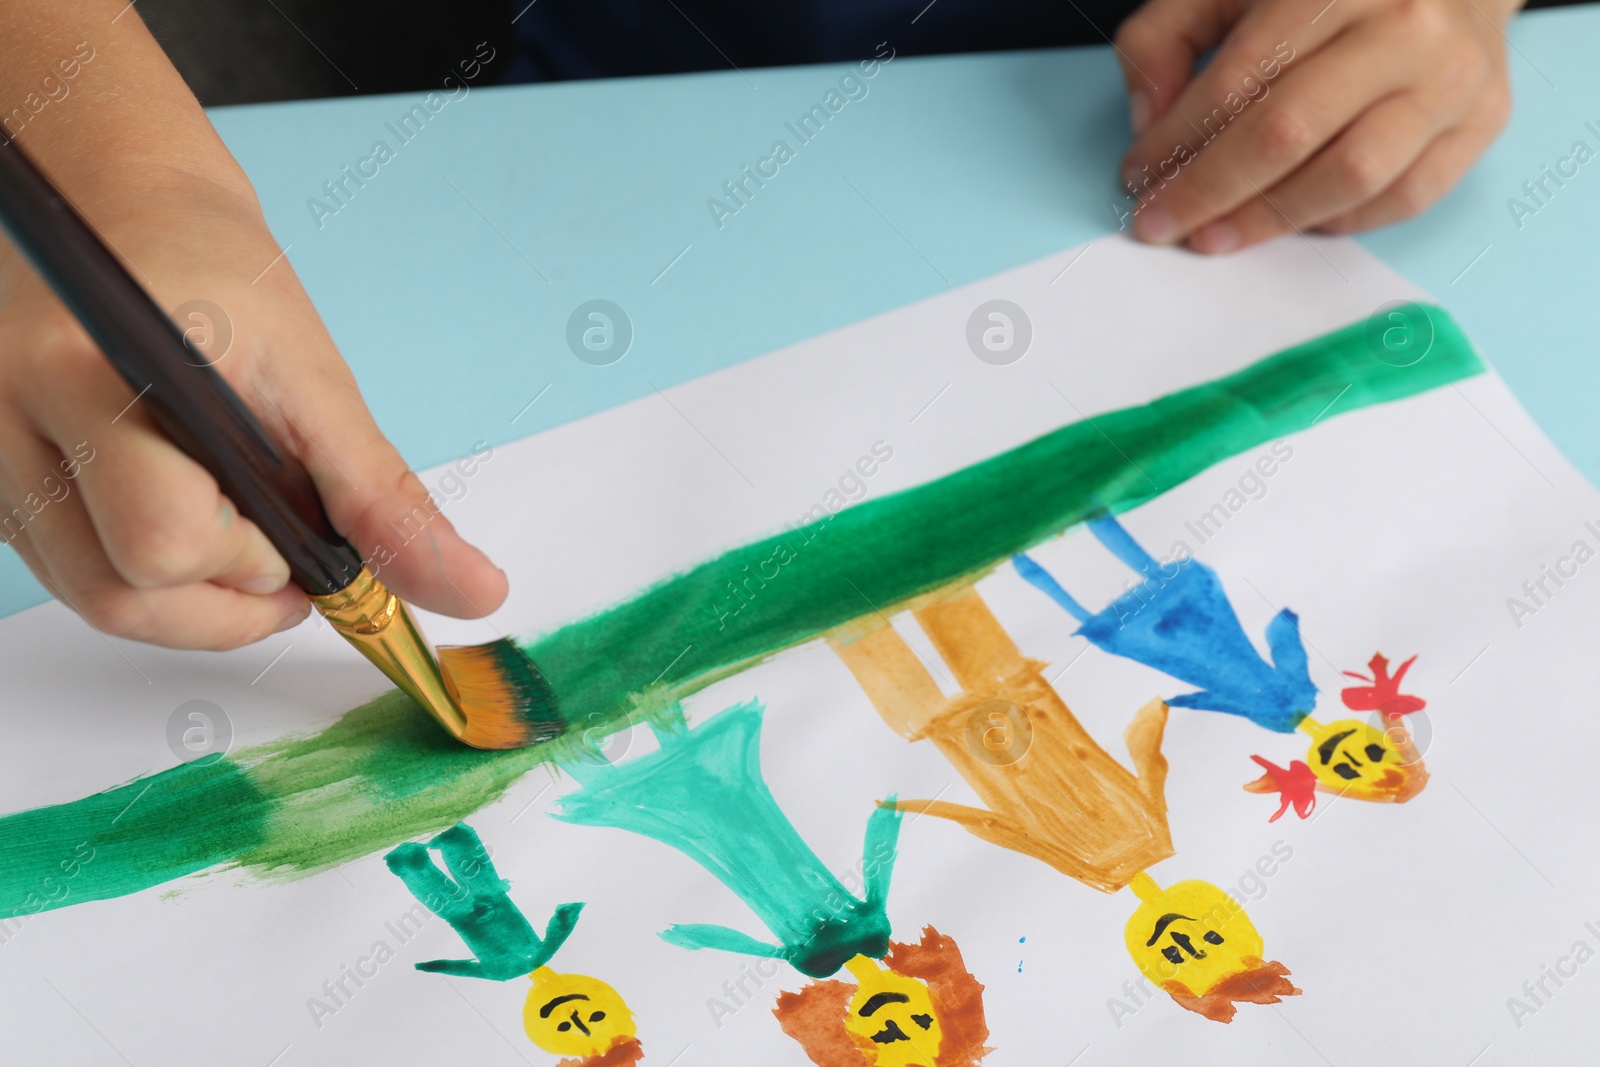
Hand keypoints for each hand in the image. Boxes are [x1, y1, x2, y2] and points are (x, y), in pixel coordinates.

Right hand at [0, 166, 507, 648]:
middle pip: (119, 592)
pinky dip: (144, 580)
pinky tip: (190, 526)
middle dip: (225, 599)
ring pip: (90, 598)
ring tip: (245, 544)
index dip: (254, 564)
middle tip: (281, 555)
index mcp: (92, 374)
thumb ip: (384, 500)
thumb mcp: (315, 382)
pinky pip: (69, 572)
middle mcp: (12, 418)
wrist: (122, 209)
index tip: (306, 551)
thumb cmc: (216, 276)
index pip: (167, 538)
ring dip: (187, 604)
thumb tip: (471, 590)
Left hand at [1113, 0, 1519, 252]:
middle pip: (1289, 133)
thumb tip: (1147, 121)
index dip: (1177, 139)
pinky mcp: (1484, 120)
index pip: (1241, 78)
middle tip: (1160, 223)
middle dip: (1209, 191)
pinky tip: (1288, 219)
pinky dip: (1336, 220)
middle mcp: (1406, 26)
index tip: (1137, 176)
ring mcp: (1453, 77)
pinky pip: (1401, 197)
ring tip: (1213, 236)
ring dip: (1266, 220)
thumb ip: (1168, 37)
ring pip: (1348, 177)